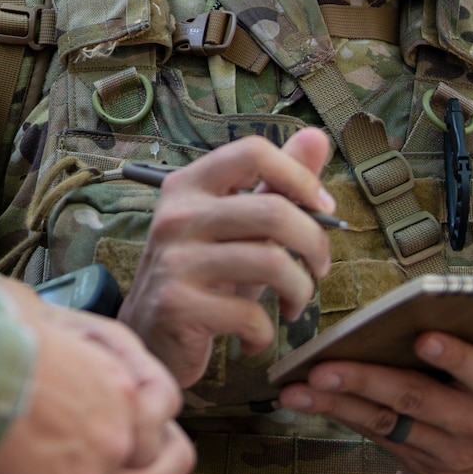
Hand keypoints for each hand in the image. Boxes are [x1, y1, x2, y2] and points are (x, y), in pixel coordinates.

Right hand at [117, 132, 335, 387]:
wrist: (150, 336)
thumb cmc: (204, 277)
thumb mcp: (238, 227)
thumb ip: (275, 183)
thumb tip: (317, 137)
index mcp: (189, 185)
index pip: (252, 151)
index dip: (300, 176)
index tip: (322, 208)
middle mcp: (176, 215)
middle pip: (274, 211)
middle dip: (315, 244)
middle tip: (319, 268)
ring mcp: (173, 260)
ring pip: (272, 263)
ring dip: (300, 291)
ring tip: (293, 304)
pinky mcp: (177, 305)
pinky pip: (251, 315)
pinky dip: (265, 333)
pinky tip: (254, 336)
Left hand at [278, 330, 472, 473]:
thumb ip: (463, 346)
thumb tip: (398, 316)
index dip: (455, 356)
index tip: (425, 337)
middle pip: (416, 400)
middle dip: (364, 382)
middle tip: (321, 370)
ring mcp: (449, 453)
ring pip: (386, 424)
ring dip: (337, 406)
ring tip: (296, 392)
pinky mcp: (425, 469)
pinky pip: (379, 439)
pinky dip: (345, 417)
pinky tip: (311, 402)